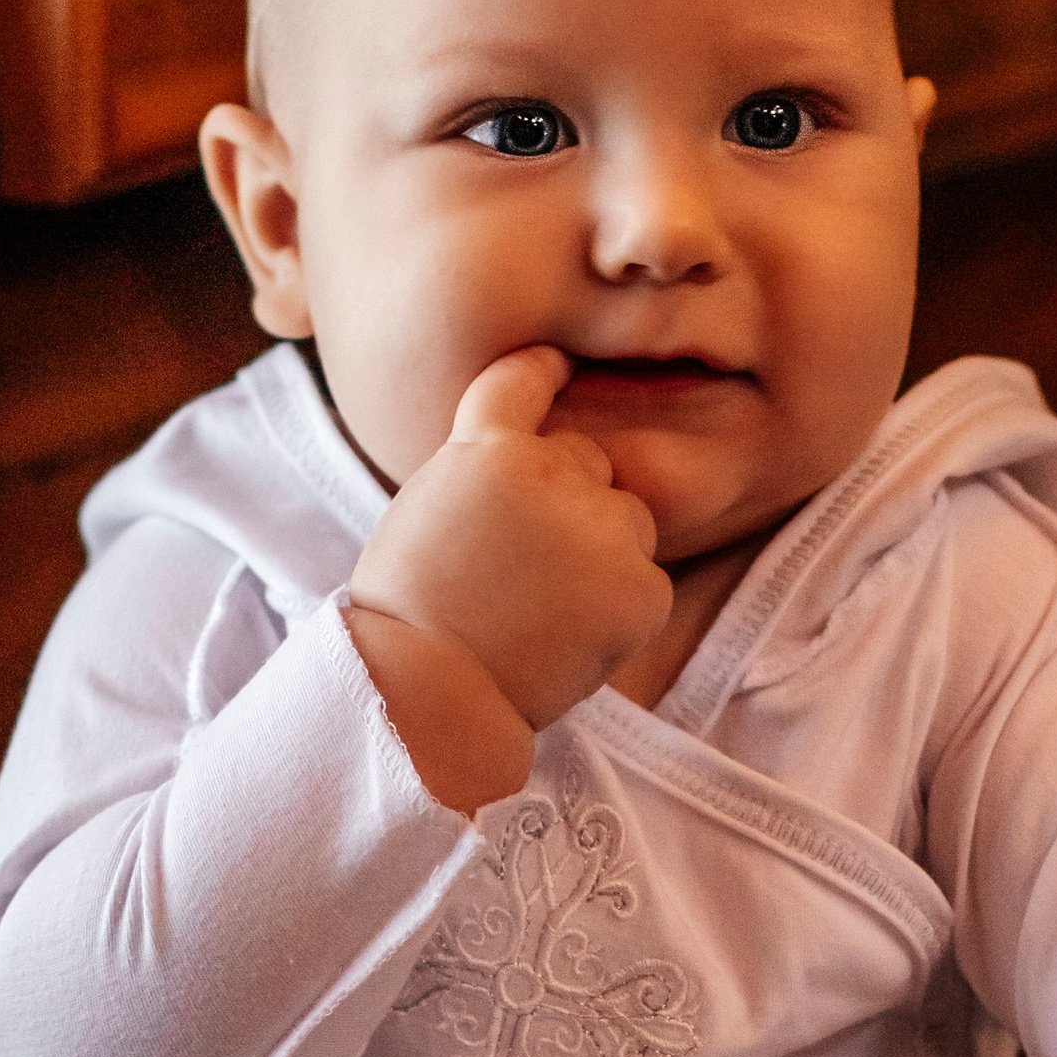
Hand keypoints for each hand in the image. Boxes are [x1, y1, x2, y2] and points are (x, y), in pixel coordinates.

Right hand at [345, 348, 672, 790]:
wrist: (429, 692)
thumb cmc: (408, 617)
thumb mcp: (425, 512)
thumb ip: (480, 477)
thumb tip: (525, 474)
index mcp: (485, 448)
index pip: (522, 382)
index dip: (543, 370)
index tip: (556, 364)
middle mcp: (550, 471)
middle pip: (589, 462)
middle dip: (571, 501)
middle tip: (528, 567)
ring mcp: (601, 528)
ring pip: (629, 521)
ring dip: (603, 554)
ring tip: (546, 610)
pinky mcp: (640, 585)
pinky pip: (648, 584)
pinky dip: (622, 611)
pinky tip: (571, 639)